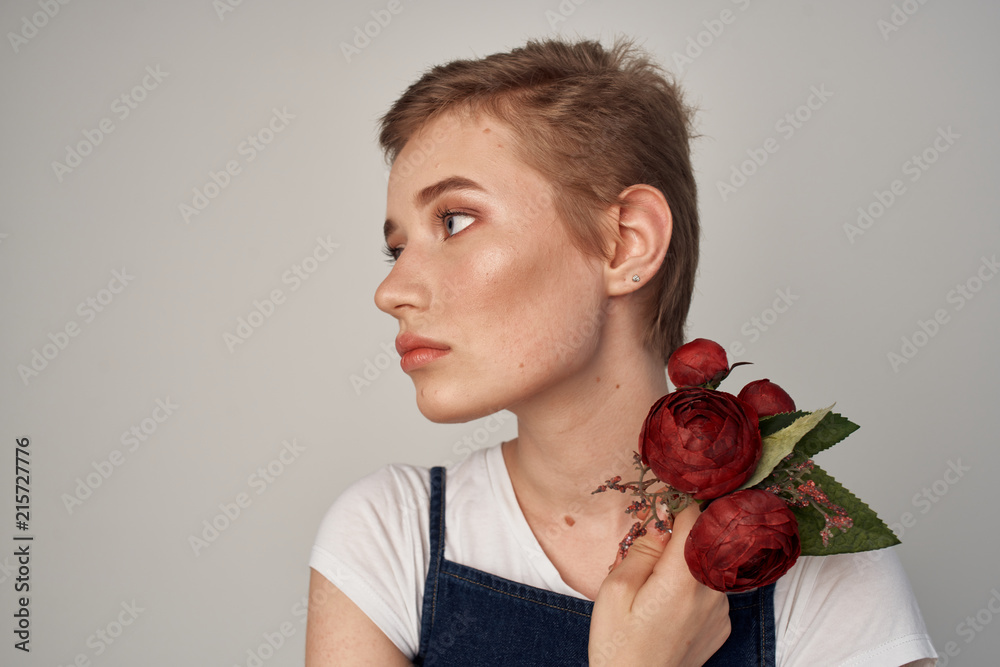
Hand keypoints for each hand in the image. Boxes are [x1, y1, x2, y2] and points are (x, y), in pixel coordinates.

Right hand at [589, 504, 730, 666]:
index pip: (694, 518)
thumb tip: (661, 518)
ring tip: (654, 585)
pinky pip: (709, 589)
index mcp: (683, 578)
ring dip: (684, 563)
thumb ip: (642, 549)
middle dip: (676, 537)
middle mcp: (711, 591)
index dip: (676, 506)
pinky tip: (667, 606)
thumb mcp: (615, 589)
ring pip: (706, 565)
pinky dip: (691, 587)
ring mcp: (721, 610)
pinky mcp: (722, 625)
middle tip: (648, 550)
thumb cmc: (618, 644)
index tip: (660, 505)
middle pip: (702, 541)